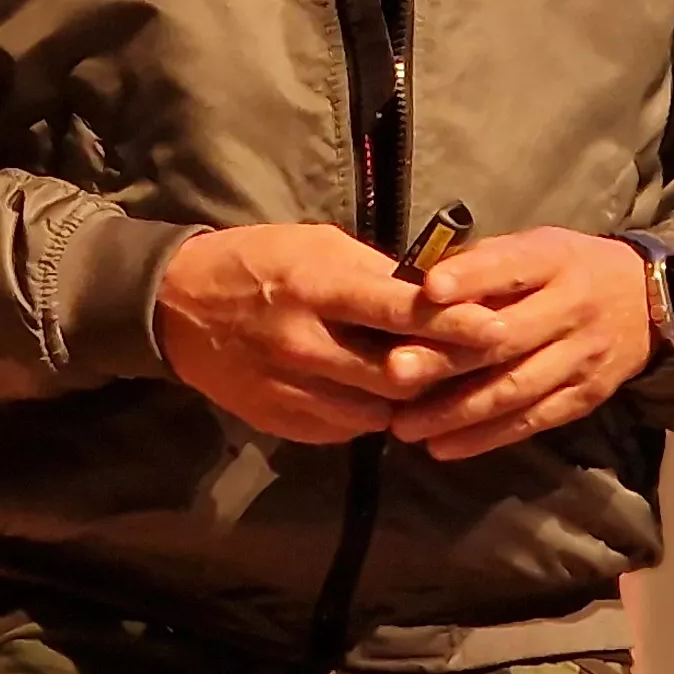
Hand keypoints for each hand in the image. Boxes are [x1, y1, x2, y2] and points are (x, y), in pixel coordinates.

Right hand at [155, 225, 461, 442]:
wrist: (176, 307)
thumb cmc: (257, 261)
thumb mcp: (316, 244)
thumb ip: (374, 274)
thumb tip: (438, 294)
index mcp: (316, 287)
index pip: (398, 312)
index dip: (454, 324)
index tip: (497, 327)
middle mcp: (305, 344)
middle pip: (399, 375)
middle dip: (444, 371)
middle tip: (479, 364)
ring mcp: (292, 389)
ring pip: (379, 412)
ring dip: (410, 399)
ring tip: (434, 383)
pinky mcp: (281, 421)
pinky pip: (346, 429)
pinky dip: (370, 413)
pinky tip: (378, 396)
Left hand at [387, 228, 653, 460]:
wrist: (648, 300)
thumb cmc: (569, 268)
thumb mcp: (536, 246)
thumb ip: (483, 264)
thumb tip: (415, 285)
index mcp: (553, 261)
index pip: (511, 266)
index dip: (470, 278)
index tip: (427, 290)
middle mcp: (571, 309)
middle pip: (506, 337)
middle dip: (447, 358)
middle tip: (393, 372)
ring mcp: (581, 358)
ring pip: (516, 388)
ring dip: (457, 411)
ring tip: (406, 425)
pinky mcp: (585, 397)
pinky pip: (532, 421)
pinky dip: (487, 437)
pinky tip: (444, 447)